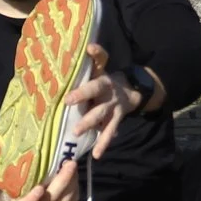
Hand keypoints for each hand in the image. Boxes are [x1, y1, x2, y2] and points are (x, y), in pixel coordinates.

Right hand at [7, 157, 84, 200]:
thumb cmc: (16, 185)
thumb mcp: (13, 179)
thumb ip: (18, 171)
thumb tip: (24, 147)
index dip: (32, 199)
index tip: (39, 188)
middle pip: (50, 200)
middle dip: (63, 181)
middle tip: (69, 163)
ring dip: (72, 182)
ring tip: (72, 165)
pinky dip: (75, 188)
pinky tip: (74, 175)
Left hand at [63, 45, 133, 161]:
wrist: (133, 91)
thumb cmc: (106, 80)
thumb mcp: (101, 68)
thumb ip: (95, 58)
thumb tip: (88, 45)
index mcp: (103, 76)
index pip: (100, 65)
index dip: (94, 61)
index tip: (82, 64)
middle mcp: (109, 90)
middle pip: (97, 90)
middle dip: (83, 95)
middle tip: (68, 102)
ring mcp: (114, 106)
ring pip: (102, 115)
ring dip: (90, 123)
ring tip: (77, 133)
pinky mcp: (117, 119)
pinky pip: (109, 132)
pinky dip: (103, 144)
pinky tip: (96, 155)